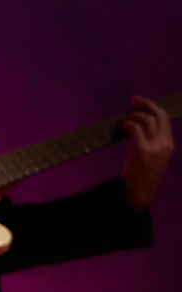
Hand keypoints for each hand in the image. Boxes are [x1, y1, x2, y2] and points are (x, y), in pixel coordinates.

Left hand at [120, 94, 172, 210]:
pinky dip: (127, 124)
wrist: (140, 191)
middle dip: (145, 104)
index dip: (152, 106)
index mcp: (169, 144)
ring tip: (124, 120)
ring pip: (146, 120)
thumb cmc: (144, 172)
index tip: (139, 101)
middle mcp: (166, 144)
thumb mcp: (154, 154)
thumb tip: (139, 121)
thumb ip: (151, 139)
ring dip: (132, 115)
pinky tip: (122, 127)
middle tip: (132, 99)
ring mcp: (155, 147)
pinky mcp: (143, 151)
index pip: (164, 118)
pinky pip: (135, 128)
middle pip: (158, 115)